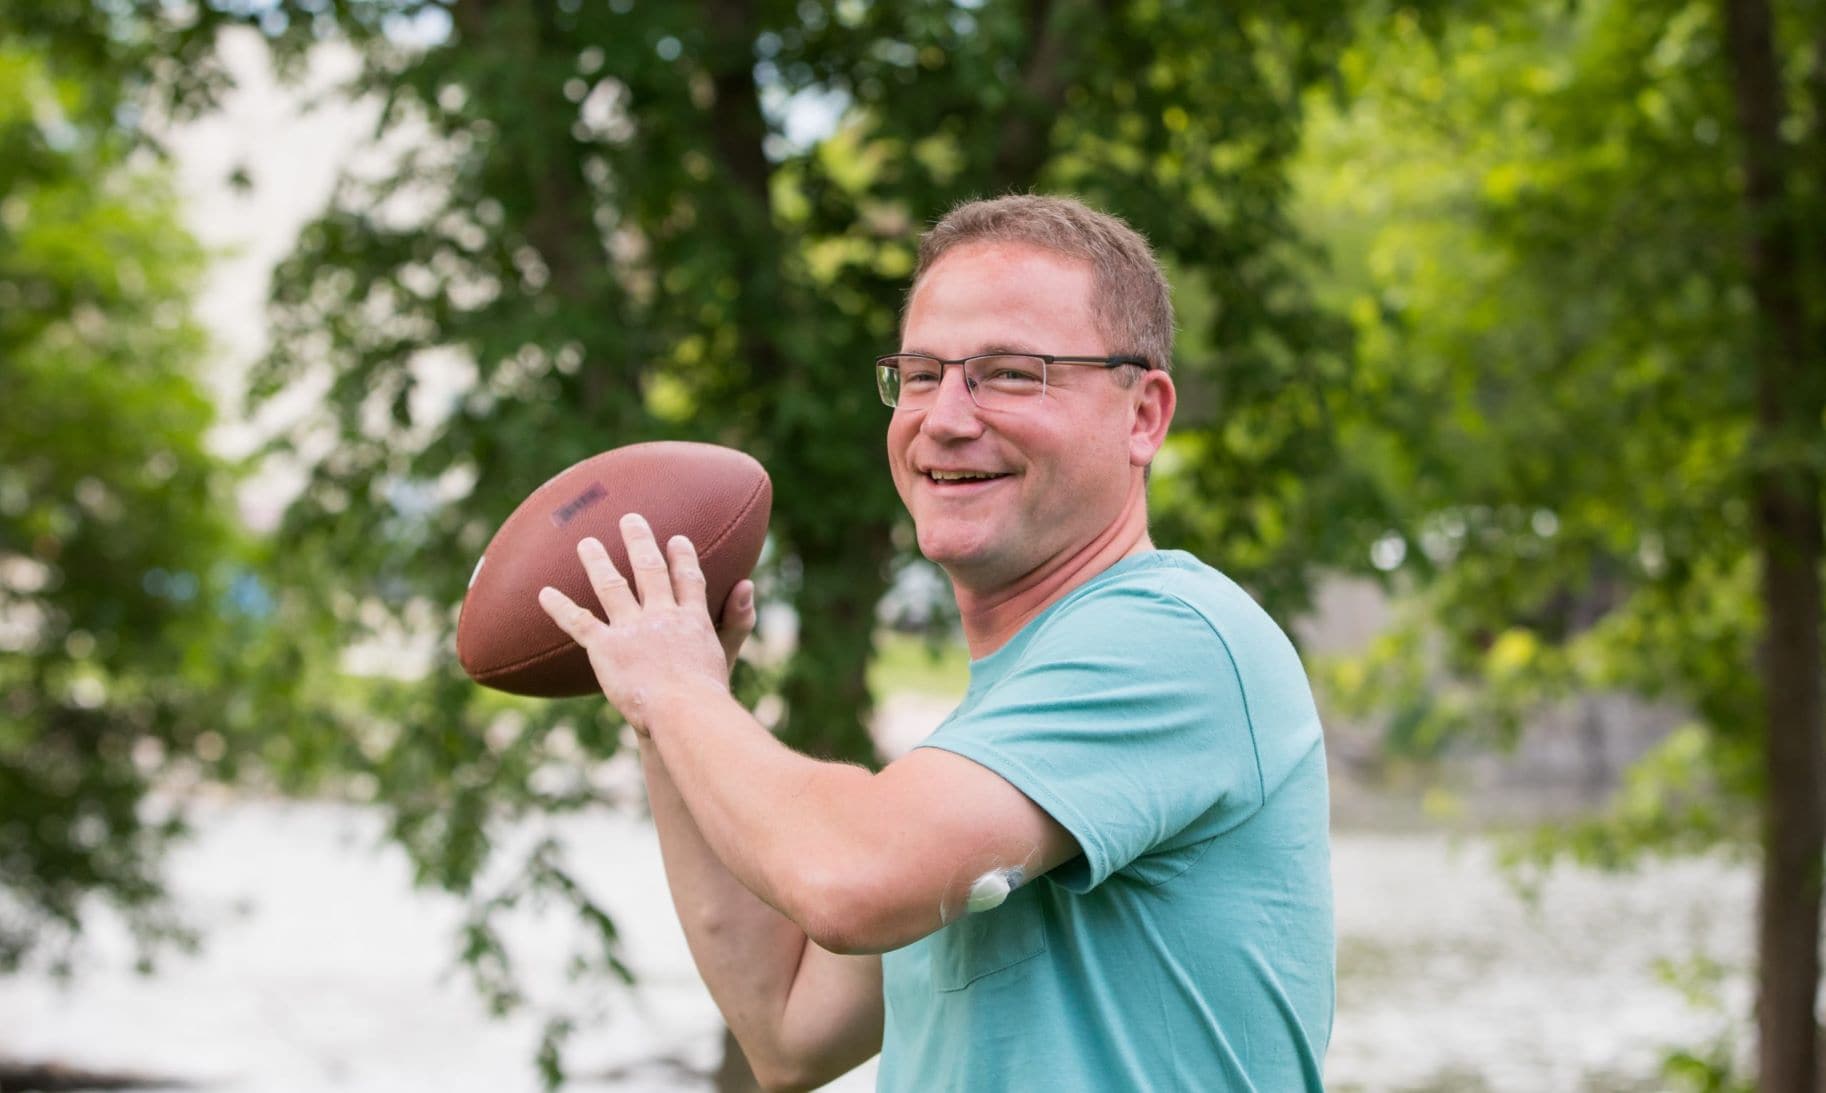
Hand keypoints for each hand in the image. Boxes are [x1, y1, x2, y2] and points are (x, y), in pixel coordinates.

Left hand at [537, 513, 753, 734]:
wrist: (682, 711)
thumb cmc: (707, 693)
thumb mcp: (729, 652)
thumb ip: (738, 617)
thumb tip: (747, 584)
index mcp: (692, 618)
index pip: (689, 580)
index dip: (682, 558)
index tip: (677, 539)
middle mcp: (661, 616)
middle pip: (649, 571)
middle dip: (639, 542)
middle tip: (630, 519)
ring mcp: (631, 629)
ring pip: (611, 587)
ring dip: (597, 563)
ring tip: (586, 544)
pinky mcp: (606, 647)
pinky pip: (579, 622)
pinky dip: (560, 607)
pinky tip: (544, 594)